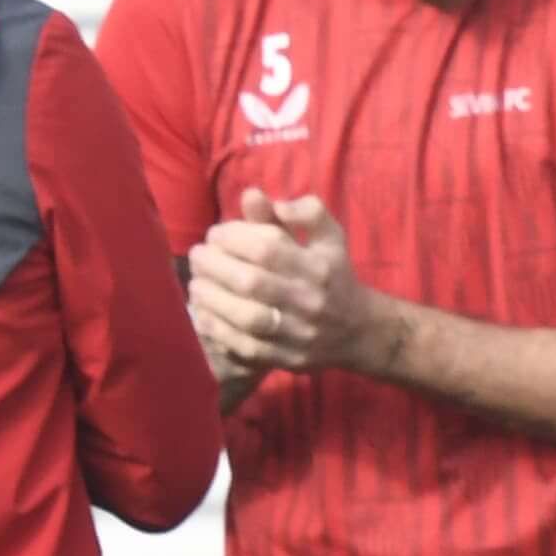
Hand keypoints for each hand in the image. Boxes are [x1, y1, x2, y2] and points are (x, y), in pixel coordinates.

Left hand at [187, 193, 379, 379]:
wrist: (360, 331)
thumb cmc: (335, 274)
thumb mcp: (328, 237)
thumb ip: (300, 211)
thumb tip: (254, 196)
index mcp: (319, 266)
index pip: (267, 249)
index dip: (233, 238)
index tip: (215, 235)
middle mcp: (310, 300)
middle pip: (252, 283)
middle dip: (214, 266)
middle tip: (197, 257)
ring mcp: (300, 333)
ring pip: (246, 317)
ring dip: (212, 299)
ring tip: (196, 285)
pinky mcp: (288, 358)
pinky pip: (246, 347)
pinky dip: (218, 330)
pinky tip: (203, 315)